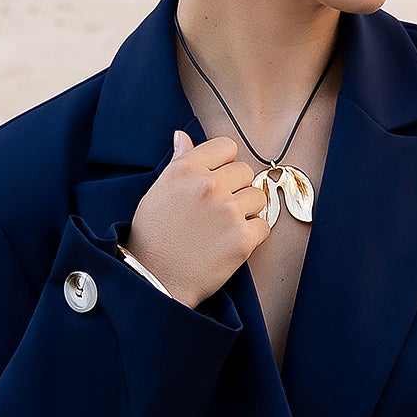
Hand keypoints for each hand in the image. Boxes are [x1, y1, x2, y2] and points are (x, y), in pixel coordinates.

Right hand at [124, 128, 271, 308]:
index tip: (219, 178)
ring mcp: (228, 211)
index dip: (226, 163)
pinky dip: (253, 235)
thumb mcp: (158, 191)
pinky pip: (264, 226)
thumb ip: (178, 162)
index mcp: (186, 169)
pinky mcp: (242, 238)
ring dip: (247, 211)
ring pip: (258, 197)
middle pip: (245, 171)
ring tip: (225, 227)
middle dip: (237, 188)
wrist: (155, 279)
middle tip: (219, 209)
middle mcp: (208, 185)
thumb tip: (183, 137)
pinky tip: (231, 242)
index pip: (226, 146)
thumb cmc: (152, 237)